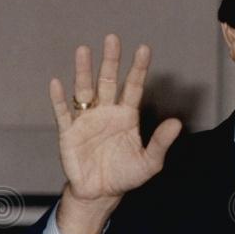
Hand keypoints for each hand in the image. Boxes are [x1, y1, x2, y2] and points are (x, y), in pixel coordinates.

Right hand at [50, 34, 181, 233]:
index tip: (144, 48)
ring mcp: (87, 120)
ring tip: (84, 50)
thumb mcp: (149, 162)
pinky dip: (59, 98)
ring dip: (84, 71)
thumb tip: (177, 123)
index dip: (138, 68)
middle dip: (111, 60)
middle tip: (113, 38)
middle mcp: (107, 112)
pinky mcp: (69, 132)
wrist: (100, 194)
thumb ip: (161, 143)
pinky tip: (57, 83)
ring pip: (85, 90)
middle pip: (109, 81)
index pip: (134, 86)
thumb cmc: (125, 175)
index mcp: (127, 116)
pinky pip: (63, 112)